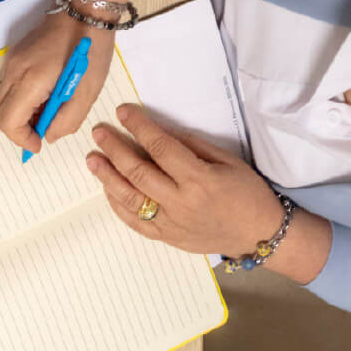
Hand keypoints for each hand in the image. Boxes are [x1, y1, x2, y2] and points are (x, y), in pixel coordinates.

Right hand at [0, 14, 116, 153]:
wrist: (84, 9)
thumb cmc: (90, 49)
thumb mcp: (88, 92)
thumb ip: (67, 121)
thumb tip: (48, 135)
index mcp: (31, 81)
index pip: (8, 122)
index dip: (22, 139)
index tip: (39, 143)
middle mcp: (14, 72)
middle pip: (1, 114)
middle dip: (19, 130)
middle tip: (43, 130)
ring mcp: (12, 62)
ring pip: (3, 102)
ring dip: (20, 115)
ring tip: (46, 112)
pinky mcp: (16, 56)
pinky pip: (9, 87)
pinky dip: (21, 100)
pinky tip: (43, 96)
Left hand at [87, 105, 285, 254]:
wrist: (258, 234)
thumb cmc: (247, 194)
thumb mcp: (228, 162)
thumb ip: (194, 147)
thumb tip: (162, 133)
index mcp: (199, 179)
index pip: (161, 148)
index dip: (139, 128)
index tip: (123, 113)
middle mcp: (181, 202)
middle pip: (138, 172)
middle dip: (115, 149)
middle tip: (99, 133)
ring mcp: (170, 223)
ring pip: (129, 198)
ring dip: (107, 177)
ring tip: (93, 160)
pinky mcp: (165, 237)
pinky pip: (134, 221)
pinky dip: (117, 204)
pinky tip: (107, 188)